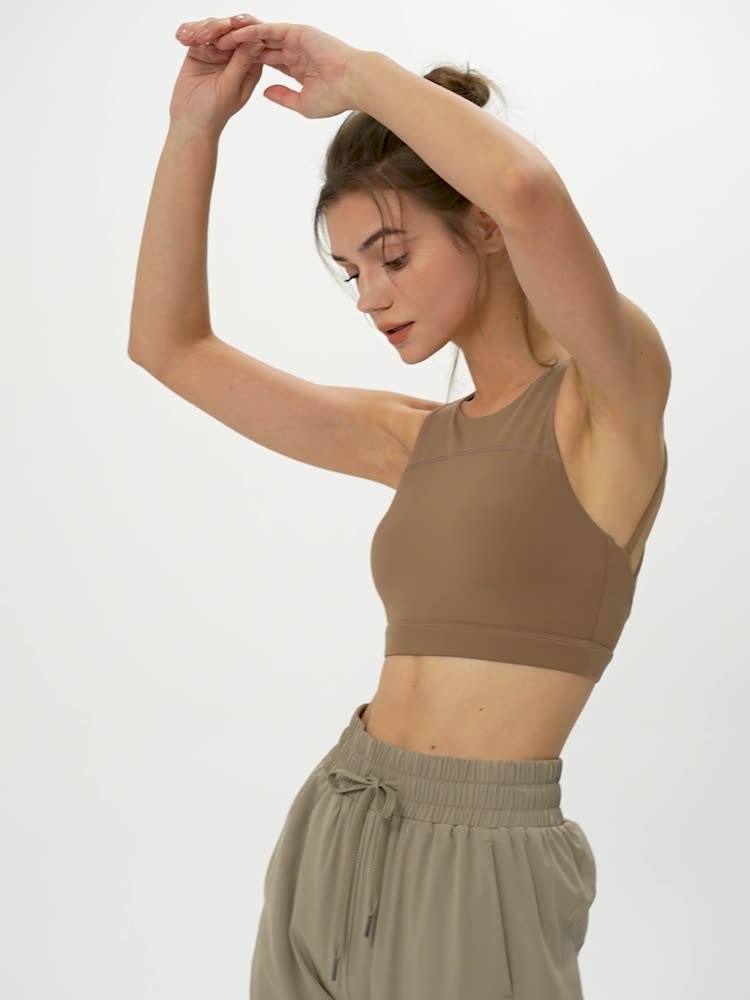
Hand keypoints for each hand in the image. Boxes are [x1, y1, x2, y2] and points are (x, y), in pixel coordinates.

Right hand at [169, 13, 268, 134]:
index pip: (252, 39)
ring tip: (193, 39)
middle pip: (232, 29)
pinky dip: (190, 32)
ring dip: (203, 29)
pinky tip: (184, 37)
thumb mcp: (230, 87)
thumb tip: (258, 40)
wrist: (190, 122)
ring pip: (214, 28)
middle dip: (221, 27)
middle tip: (209, 33)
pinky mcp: (199, 50)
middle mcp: (236, 56)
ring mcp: (217, 52)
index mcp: (251, 66)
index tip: (234, 26)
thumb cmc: (214, 112)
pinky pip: (196, 34)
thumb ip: (242, 62)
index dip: (245, 28)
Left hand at [213, 20, 362, 118]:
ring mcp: (294, 38)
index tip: (225, 69)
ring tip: (215, 41)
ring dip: (237, 38)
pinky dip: (249, 32)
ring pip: (258, 36)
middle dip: (236, 48)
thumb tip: (265, 92)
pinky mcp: (295, 31)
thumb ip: (283, 97)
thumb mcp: (303, 103)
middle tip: (213, 51)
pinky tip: (232, 35)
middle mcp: (292, 48)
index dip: (244, 63)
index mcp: (295, 65)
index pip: (264, 61)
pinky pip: (267, 30)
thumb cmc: (336, 97)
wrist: (354, 84)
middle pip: (257, 46)